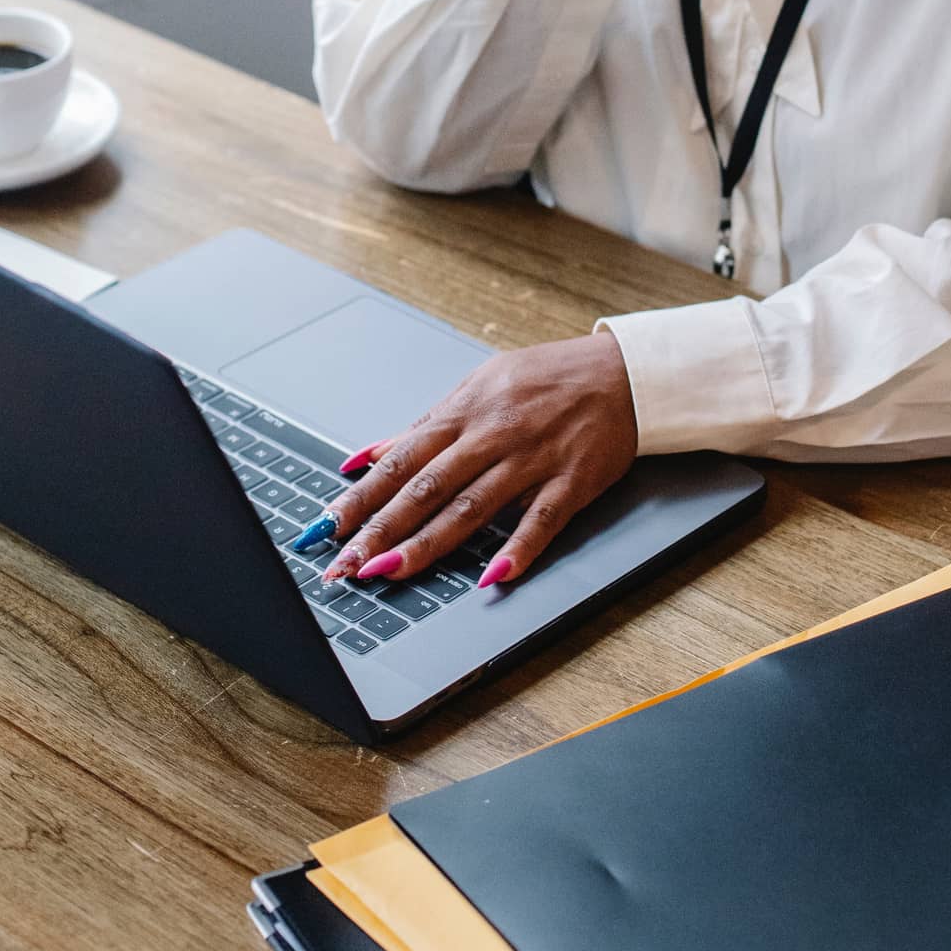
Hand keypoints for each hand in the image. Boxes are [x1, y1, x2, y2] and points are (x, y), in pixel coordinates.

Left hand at [315, 332, 638, 590]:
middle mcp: (493, 435)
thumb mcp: (481, 386)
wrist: (622, 372)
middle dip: (381, 529)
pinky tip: (493, 578)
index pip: (402, 460)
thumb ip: (426, 424)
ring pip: (472, 507)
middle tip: (346, 564)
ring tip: (391, 572)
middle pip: (427, 488)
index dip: (363, 496)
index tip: (328, 528)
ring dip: (429, 543)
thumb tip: (370, 453)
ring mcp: (533, 459)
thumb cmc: (548, 378)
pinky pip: (541, 520)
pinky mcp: (571, 481)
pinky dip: (518, 550)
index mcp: (467, 411)